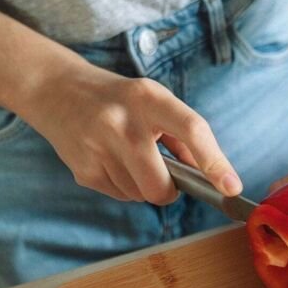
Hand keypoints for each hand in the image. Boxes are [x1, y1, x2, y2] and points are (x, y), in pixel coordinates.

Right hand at [26, 63, 241, 203]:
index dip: (215, 162)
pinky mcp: (83, 170)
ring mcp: (99, 148)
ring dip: (142, 185)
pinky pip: (120, 196)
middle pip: (160, 186)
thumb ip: (185, 136)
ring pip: (140, 195)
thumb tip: (213, 176)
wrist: (55, 90)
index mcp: (148, 98)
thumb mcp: (154, 101)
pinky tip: (109, 160)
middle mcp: (122, 123)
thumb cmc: (119, 99)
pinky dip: (123, 185)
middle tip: (162, 173)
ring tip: (126, 156)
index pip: (191, 129)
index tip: (231, 186)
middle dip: (167, 191)